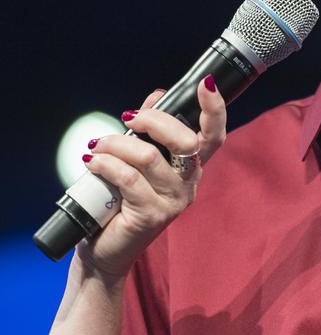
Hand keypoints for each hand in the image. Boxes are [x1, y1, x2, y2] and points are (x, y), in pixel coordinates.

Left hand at [76, 76, 225, 279]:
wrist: (104, 249)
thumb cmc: (119, 203)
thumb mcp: (135, 161)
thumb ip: (148, 130)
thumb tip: (157, 95)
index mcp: (189, 168)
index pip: (212, 136)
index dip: (214, 110)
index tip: (205, 85)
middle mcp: (188, 184)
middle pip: (186, 140)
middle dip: (154, 120)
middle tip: (129, 117)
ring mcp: (173, 202)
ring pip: (148, 157)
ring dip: (115, 143)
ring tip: (96, 147)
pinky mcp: (151, 216)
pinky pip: (128, 178)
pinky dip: (105, 164)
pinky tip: (92, 163)